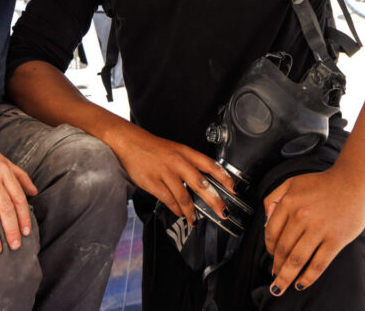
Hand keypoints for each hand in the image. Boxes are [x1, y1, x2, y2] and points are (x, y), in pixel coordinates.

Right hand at [112, 126, 234, 224]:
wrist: (130, 143)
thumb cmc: (154, 148)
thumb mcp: (176, 150)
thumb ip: (189, 164)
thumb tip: (205, 184)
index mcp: (185, 152)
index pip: (209, 165)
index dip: (224, 177)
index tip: (234, 189)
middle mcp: (177, 162)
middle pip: (201, 184)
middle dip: (214, 201)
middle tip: (223, 212)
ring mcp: (165, 173)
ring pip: (184, 197)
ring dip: (192, 212)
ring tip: (195, 220)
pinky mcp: (153, 182)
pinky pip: (169, 200)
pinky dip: (177, 210)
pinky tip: (180, 213)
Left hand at [262, 168, 364, 295]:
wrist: (352, 182)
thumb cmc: (321, 184)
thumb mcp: (291, 183)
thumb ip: (273, 199)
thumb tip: (265, 221)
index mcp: (289, 203)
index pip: (272, 233)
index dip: (268, 248)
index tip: (271, 256)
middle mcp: (301, 217)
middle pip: (283, 249)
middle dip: (276, 267)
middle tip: (274, 277)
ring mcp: (319, 229)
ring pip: (297, 259)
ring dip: (286, 276)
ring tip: (280, 287)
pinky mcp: (336, 239)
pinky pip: (319, 263)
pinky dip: (308, 277)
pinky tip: (301, 284)